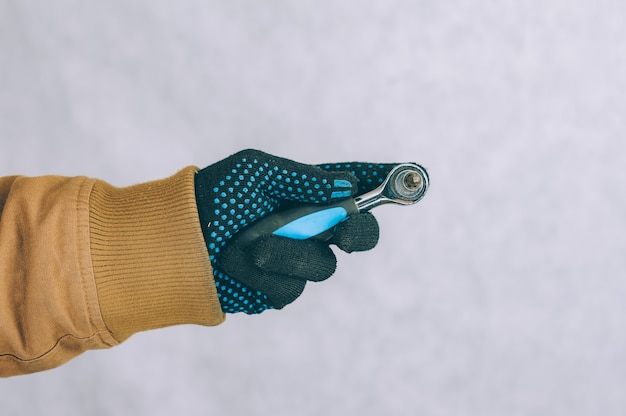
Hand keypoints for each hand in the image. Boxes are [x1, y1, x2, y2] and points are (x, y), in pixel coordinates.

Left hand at [194, 149, 394, 312]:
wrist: (176, 241)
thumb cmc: (214, 197)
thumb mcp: (255, 171)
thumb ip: (302, 178)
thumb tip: (347, 187)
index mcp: (305, 193)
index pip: (353, 185)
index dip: (384, 181)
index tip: (411, 176)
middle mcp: (309, 226)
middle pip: (359, 232)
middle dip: (359, 232)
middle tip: (343, 229)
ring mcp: (297, 259)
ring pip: (325, 265)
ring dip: (289, 253)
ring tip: (250, 246)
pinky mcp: (280, 288)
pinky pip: (292, 288)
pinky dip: (265, 275)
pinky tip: (239, 266)